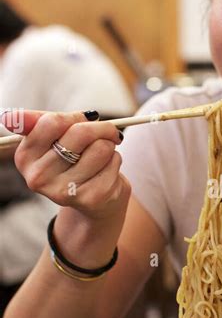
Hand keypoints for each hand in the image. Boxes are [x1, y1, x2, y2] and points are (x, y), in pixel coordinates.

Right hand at [2, 109, 130, 220]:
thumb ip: (38, 122)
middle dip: (100, 128)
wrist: (96, 201)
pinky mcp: (90, 198)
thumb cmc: (74, 161)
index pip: (51, 122)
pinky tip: (106, 172)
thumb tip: (8, 116)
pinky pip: (113, 162)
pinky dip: (115, 161)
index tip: (83, 120)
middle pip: (80, 133)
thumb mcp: (54, 139)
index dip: (74, 117)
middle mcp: (39, 177)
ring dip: (109, 146)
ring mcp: (64, 191)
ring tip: (102, 157)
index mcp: (25, 158)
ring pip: (101, 147)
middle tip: (107, 132)